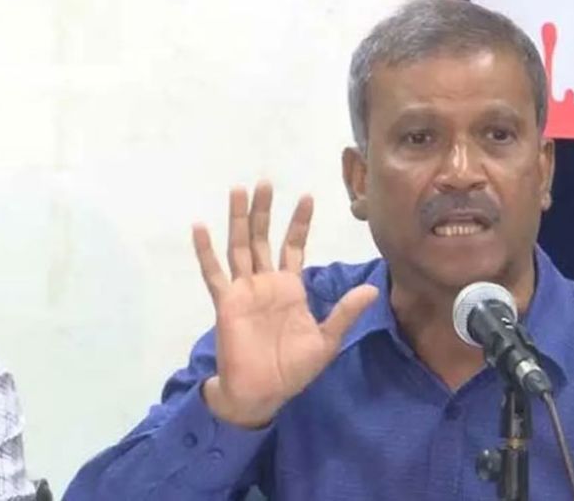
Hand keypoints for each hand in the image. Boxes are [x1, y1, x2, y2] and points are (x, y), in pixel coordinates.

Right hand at [193, 181, 377, 427]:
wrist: (262, 393)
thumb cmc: (293, 369)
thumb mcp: (326, 340)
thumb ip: (344, 312)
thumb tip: (372, 291)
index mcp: (290, 287)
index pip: (293, 246)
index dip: (299, 223)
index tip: (307, 196)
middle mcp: (266, 283)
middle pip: (262, 238)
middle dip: (264, 210)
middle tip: (265, 181)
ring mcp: (244, 290)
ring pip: (239, 246)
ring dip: (238, 219)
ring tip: (238, 191)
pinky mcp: (226, 303)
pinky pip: (214, 274)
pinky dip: (205, 251)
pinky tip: (200, 227)